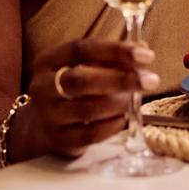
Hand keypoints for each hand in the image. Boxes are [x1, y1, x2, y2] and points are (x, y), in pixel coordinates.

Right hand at [18, 38, 157, 159]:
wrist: (38, 126)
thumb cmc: (68, 90)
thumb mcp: (80, 68)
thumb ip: (109, 59)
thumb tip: (142, 50)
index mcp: (48, 61)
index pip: (81, 49)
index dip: (115, 50)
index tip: (145, 55)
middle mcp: (43, 86)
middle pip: (81, 80)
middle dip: (120, 79)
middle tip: (150, 80)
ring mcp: (48, 115)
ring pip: (87, 109)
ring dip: (118, 104)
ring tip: (135, 101)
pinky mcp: (59, 140)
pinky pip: (90, 134)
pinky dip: (112, 126)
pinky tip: (125, 119)